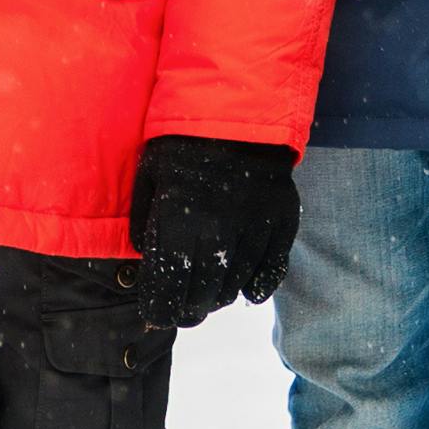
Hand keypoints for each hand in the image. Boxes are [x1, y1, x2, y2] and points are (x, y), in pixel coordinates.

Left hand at [128, 136, 297, 330]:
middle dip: (188, 311)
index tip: (156, 315)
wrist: (236, 113)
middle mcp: (219, 234)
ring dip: (218, 296)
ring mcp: (255, 230)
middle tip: (182, 310)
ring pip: (235, 287)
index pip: (168, 290)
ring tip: (207, 294)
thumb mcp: (149, 177)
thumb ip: (146, 223)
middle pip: (203, 297)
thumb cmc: (182, 145)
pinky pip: (272, 270)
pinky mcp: (283, 223)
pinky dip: (258, 287)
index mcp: (180, 223)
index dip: (160, 311)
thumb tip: (147, 260)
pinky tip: (246, 292)